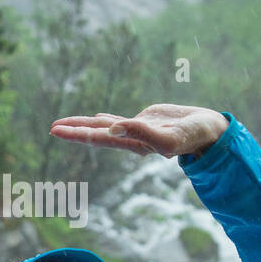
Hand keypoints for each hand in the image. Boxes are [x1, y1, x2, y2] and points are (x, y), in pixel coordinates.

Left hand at [50, 104, 228, 158]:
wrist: (209, 133)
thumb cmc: (192, 136)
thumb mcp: (168, 136)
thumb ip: (141, 132)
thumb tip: (112, 128)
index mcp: (132, 144)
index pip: (98, 138)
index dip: (77, 133)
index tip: (56, 130)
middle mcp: (131, 139)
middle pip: (96, 133)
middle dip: (74, 131)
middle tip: (51, 128)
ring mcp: (137, 130)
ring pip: (105, 126)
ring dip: (85, 125)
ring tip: (65, 124)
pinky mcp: (146, 122)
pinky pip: (120, 120)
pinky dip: (106, 119)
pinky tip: (98, 117)